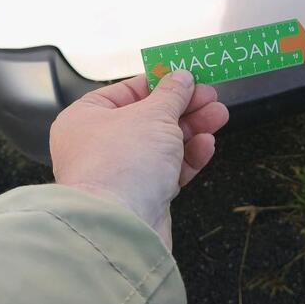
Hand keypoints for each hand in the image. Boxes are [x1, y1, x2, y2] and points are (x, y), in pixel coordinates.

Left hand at [50, 70, 228, 247]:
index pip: (127, 91)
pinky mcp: (141, 195)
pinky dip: (188, 157)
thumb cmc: (121, 163)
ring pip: (162, 144)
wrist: (120, 226)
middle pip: (148, 117)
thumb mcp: (153, 114)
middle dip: (184, 107)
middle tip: (211, 97)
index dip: (160, 83)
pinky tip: (206, 145)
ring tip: (219, 116)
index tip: (187, 77)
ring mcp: (121, 172)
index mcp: (86, 118)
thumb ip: (172, 94)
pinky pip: (167, 170)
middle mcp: (98, 145)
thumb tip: (181, 77)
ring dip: (191, 129)